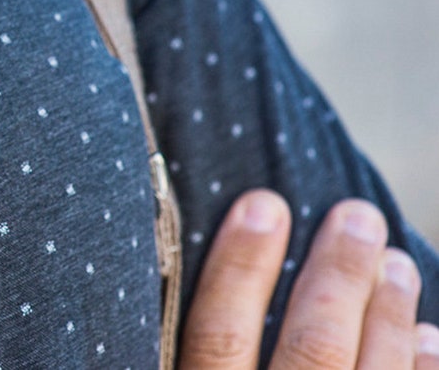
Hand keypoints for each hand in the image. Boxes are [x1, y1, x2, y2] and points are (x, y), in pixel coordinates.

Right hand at [180, 190, 438, 367]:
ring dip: (388, 315)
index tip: (263, 204)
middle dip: (338, 276)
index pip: (220, 335)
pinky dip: (421, 369)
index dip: (240, 267)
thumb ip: (169, 366)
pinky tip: (426, 338)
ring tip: (397, 263)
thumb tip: (146, 290)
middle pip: (311, 349)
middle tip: (358, 217)